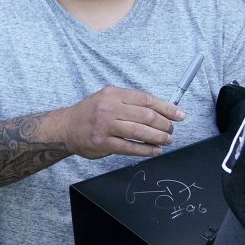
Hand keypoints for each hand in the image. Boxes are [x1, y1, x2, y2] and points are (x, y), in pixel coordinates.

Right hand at [54, 86, 184, 159]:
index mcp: (113, 94)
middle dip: (165, 125)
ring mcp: (105, 126)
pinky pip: (131, 147)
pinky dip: (146, 150)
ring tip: (167, 140)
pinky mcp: (103, 143)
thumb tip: (160, 110)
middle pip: (147, 116)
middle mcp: (109, 108)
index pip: (146, 99)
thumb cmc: (89, 113)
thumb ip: (129, 102)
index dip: (167, 108)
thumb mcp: (107, 98)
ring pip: (141, 132)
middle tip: (171, 130)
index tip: (179, 115)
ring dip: (159, 138)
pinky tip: (154, 151)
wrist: (64, 128)